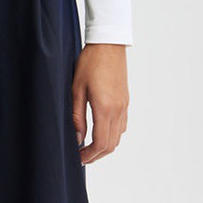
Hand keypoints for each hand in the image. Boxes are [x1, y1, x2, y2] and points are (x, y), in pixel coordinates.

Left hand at [72, 44, 128, 164]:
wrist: (108, 44)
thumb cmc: (90, 62)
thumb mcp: (76, 88)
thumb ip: (77, 116)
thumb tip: (77, 138)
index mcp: (105, 108)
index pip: (101, 143)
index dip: (90, 155)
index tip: (79, 158)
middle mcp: (118, 110)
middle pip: (111, 145)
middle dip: (97, 154)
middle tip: (82, 156)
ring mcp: (124, 106)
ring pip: (118, 137)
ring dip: (105, 146)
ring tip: (89, 145)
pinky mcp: (125, 100)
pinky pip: (122, 125)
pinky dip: (112, 134)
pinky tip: (100, 130)